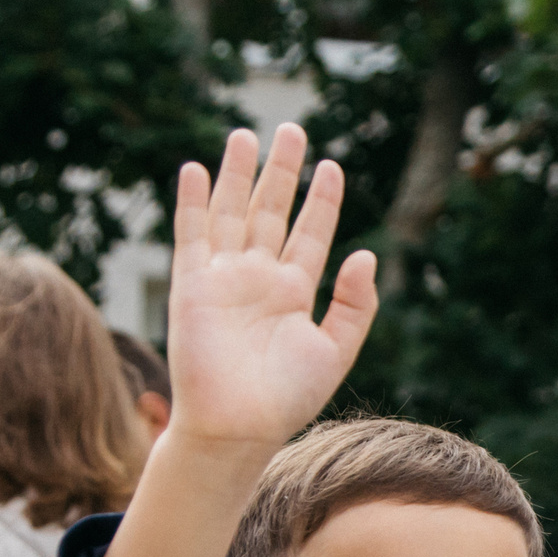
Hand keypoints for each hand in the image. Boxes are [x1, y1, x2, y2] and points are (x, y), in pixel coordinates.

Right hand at [165, 123, 379, 451]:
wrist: (238, 427)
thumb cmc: (287, 399)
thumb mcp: (335, 350)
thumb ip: (355, 305)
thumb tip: (365, 255)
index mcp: (294, 293)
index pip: (311, 233)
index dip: (321, 200)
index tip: (332, 166)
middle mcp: (259, 279)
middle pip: (271, 211)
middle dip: (282, 171)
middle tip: (292, 129)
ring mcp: (224, 279)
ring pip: (232, 213)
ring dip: (238, 175)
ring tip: (246, 135)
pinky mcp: (191, 285)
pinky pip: (192, 235)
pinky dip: (194, 203)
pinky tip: (198, 170)